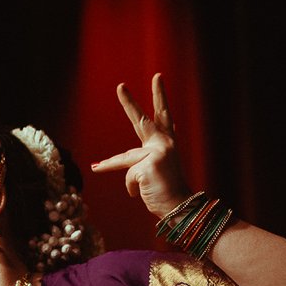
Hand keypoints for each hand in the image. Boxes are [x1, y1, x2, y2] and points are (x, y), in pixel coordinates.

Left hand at [89, 73, 191, 216]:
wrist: (178, 207)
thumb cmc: (163, 191)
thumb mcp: (150, 171)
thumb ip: (139, 160)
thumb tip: (110, 167)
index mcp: (166, 143)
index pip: (162, 116)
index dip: (160, 96)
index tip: (158, 77)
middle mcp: (163, 143)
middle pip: (141, 120)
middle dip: (129, 103)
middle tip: (120, 86)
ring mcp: (156, 152)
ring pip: (125, 160)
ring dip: (109, 165)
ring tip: (107, 173)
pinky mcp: (148, 164)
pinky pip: (128, 176)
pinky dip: (132, 187)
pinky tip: (141, 192)